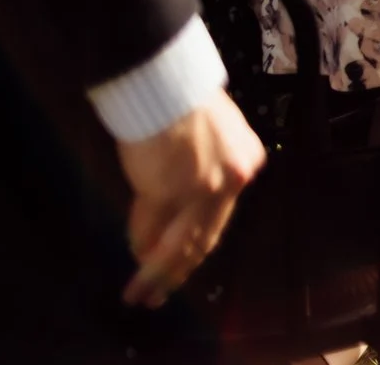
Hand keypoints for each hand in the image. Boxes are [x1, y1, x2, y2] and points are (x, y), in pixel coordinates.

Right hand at [116, 92, 264, 307]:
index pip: (219, 218)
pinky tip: (132, 259)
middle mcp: (233, 180)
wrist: (166, 83)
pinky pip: (149, 228)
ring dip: (157, 272)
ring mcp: (201, 189)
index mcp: (247, 164)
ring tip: (141, 293)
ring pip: (178, 243)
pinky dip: (139, 243)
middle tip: (160, 295)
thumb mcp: (215, 137)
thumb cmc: (184, 102)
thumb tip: (178, 209)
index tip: (182, 265)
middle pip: (203, 238)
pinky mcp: (167, 190)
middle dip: (179, 271)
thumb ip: (206, 171)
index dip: (196, 245)